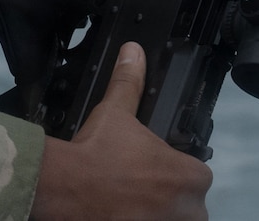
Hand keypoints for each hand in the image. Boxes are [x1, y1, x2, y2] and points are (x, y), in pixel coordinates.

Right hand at [33, 43, 210, 220]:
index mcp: (191, 176)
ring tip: (124, 202)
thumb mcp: (115, 113)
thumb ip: (130, 82)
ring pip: (171, 219)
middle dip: (164, 197)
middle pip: (186, 203)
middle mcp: (190, 210)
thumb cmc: (94, 155)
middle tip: (134, 187)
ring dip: (154, 213)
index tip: (149, 170)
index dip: (170, 169)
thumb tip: (133, 53)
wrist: (64, 189)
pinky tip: (117, 211)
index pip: (194, 174)